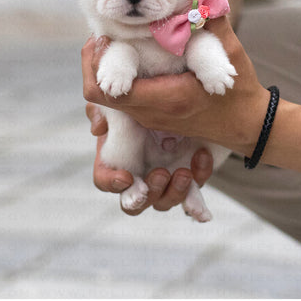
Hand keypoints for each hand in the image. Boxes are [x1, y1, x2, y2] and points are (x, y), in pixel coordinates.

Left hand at [82, 17, 270, 155]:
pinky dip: (120, 79)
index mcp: (165, 99)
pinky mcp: (152, 118)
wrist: (246, 124)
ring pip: (109, 98)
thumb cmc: (239, 92)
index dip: (95, 64)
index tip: (102, 38)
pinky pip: (124, 100)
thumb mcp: (229, 53)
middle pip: (99, 95)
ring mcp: (150, 119)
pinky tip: (130, 57)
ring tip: (114, 42)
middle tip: (103, 35)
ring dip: (107, 71)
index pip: (109, 90)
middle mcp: (151, 114)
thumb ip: (213, 22)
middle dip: (95, 63)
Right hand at [86, 102, 213, 215]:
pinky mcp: (190, 178)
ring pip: (165, 202)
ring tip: (184, 172)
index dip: (112, 183)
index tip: (125, 177)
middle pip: (136, 204)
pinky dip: (199, 177)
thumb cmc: (140, 103)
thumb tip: (98, 128)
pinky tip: (203, 157)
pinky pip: (196, 190)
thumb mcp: (120, 103)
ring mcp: (165, 182)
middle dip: (149, 194)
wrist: (178, 97)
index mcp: (116, 161)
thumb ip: (102, 111)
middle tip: (161, 173)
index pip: (105, 181)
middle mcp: (139, 178)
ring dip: (175, 192)